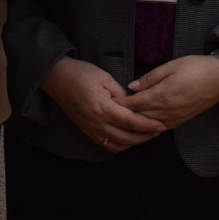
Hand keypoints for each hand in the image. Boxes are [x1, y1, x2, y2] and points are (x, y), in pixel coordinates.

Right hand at [40, 57, 163, 152]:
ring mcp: (91, 129)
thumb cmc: (81, 74)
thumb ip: (122, 94)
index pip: (131, 122)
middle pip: (127, 137)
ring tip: (146, 134)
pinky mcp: (87, 131)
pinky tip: (129, 137)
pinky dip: (121, 144)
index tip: (161, 125)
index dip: (148, 125)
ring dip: (134, 142)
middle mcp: (97, 122)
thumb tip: (134, 105)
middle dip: (145, 136)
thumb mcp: (105, 78)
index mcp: (103, 108)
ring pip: (118, 145)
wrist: (57, 79)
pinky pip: (107, 144)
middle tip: (158, 130)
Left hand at [119, 55, 218, 130]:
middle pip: (139, 116)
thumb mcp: (171, 66)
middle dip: (124, 114)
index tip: (109, 101)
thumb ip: (150, 78)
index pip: (135, 103)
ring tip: (122, 119)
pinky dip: (148, 127)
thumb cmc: (196, 68)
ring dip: (135, 122)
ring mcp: (174, 117)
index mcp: (162, 95)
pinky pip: (160, 127)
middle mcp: (167, 110)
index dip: (121, 103)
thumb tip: (132, 86)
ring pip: (148, 125)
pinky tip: (142, 124)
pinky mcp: (181, 120)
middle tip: (110, 112)